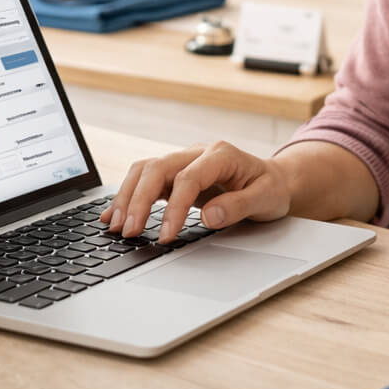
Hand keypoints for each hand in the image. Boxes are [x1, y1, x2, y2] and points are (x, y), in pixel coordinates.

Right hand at [98, 141, 292, 242]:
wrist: (274, 179)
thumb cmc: (271, 188)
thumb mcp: (266, 199)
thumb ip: (238, 206)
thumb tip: (208, 216)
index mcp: (221, 154)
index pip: (188, 178)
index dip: (174, 208)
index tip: (165, 236)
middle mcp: (197, 152)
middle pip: (157, 168)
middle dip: (139, 200)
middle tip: (129, 232)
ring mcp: (184, 161)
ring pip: (145, 170)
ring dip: (127, 197)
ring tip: (116, 226)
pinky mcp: (175, 174)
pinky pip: (145, 179)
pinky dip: (128, 196)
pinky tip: (114, 215)